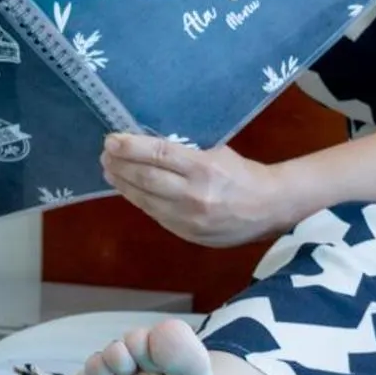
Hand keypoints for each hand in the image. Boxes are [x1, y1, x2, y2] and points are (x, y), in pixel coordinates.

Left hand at [100, 133, 296, 247]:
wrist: (270, 209)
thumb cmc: (243, 174)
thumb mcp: (217, 153)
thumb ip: (185, 152)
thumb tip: (147, 144)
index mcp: (204, 168)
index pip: (159, 154)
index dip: (131, 147)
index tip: (111, 139)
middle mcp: (194, 194)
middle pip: (146, 178)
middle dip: (120, 165)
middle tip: (105, 154)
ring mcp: (189, 218)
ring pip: (145, 200)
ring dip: (123, 184)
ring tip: (109, 171)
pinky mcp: (187, 234)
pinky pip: (155, 215)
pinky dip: (139, 200)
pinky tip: (129, 190)